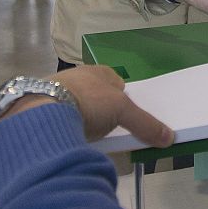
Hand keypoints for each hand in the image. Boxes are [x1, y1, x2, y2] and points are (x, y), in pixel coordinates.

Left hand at [0, 66, 174, 146]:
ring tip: (86, 135)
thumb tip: (170, 138)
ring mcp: (54, 90)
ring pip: (74, 104)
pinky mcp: (37, 107)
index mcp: (98, 70)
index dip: (121, 97)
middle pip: (94, 93)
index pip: (115, 82)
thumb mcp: (123, 111)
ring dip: (80, 117)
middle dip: (100, 107)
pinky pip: (56, 116)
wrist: (43, 113)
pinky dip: (63, 125)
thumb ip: (146, 124)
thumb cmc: (89, 101)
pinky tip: (66, 136)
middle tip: (107, 127)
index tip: (124, 114)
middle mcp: (76, 76)